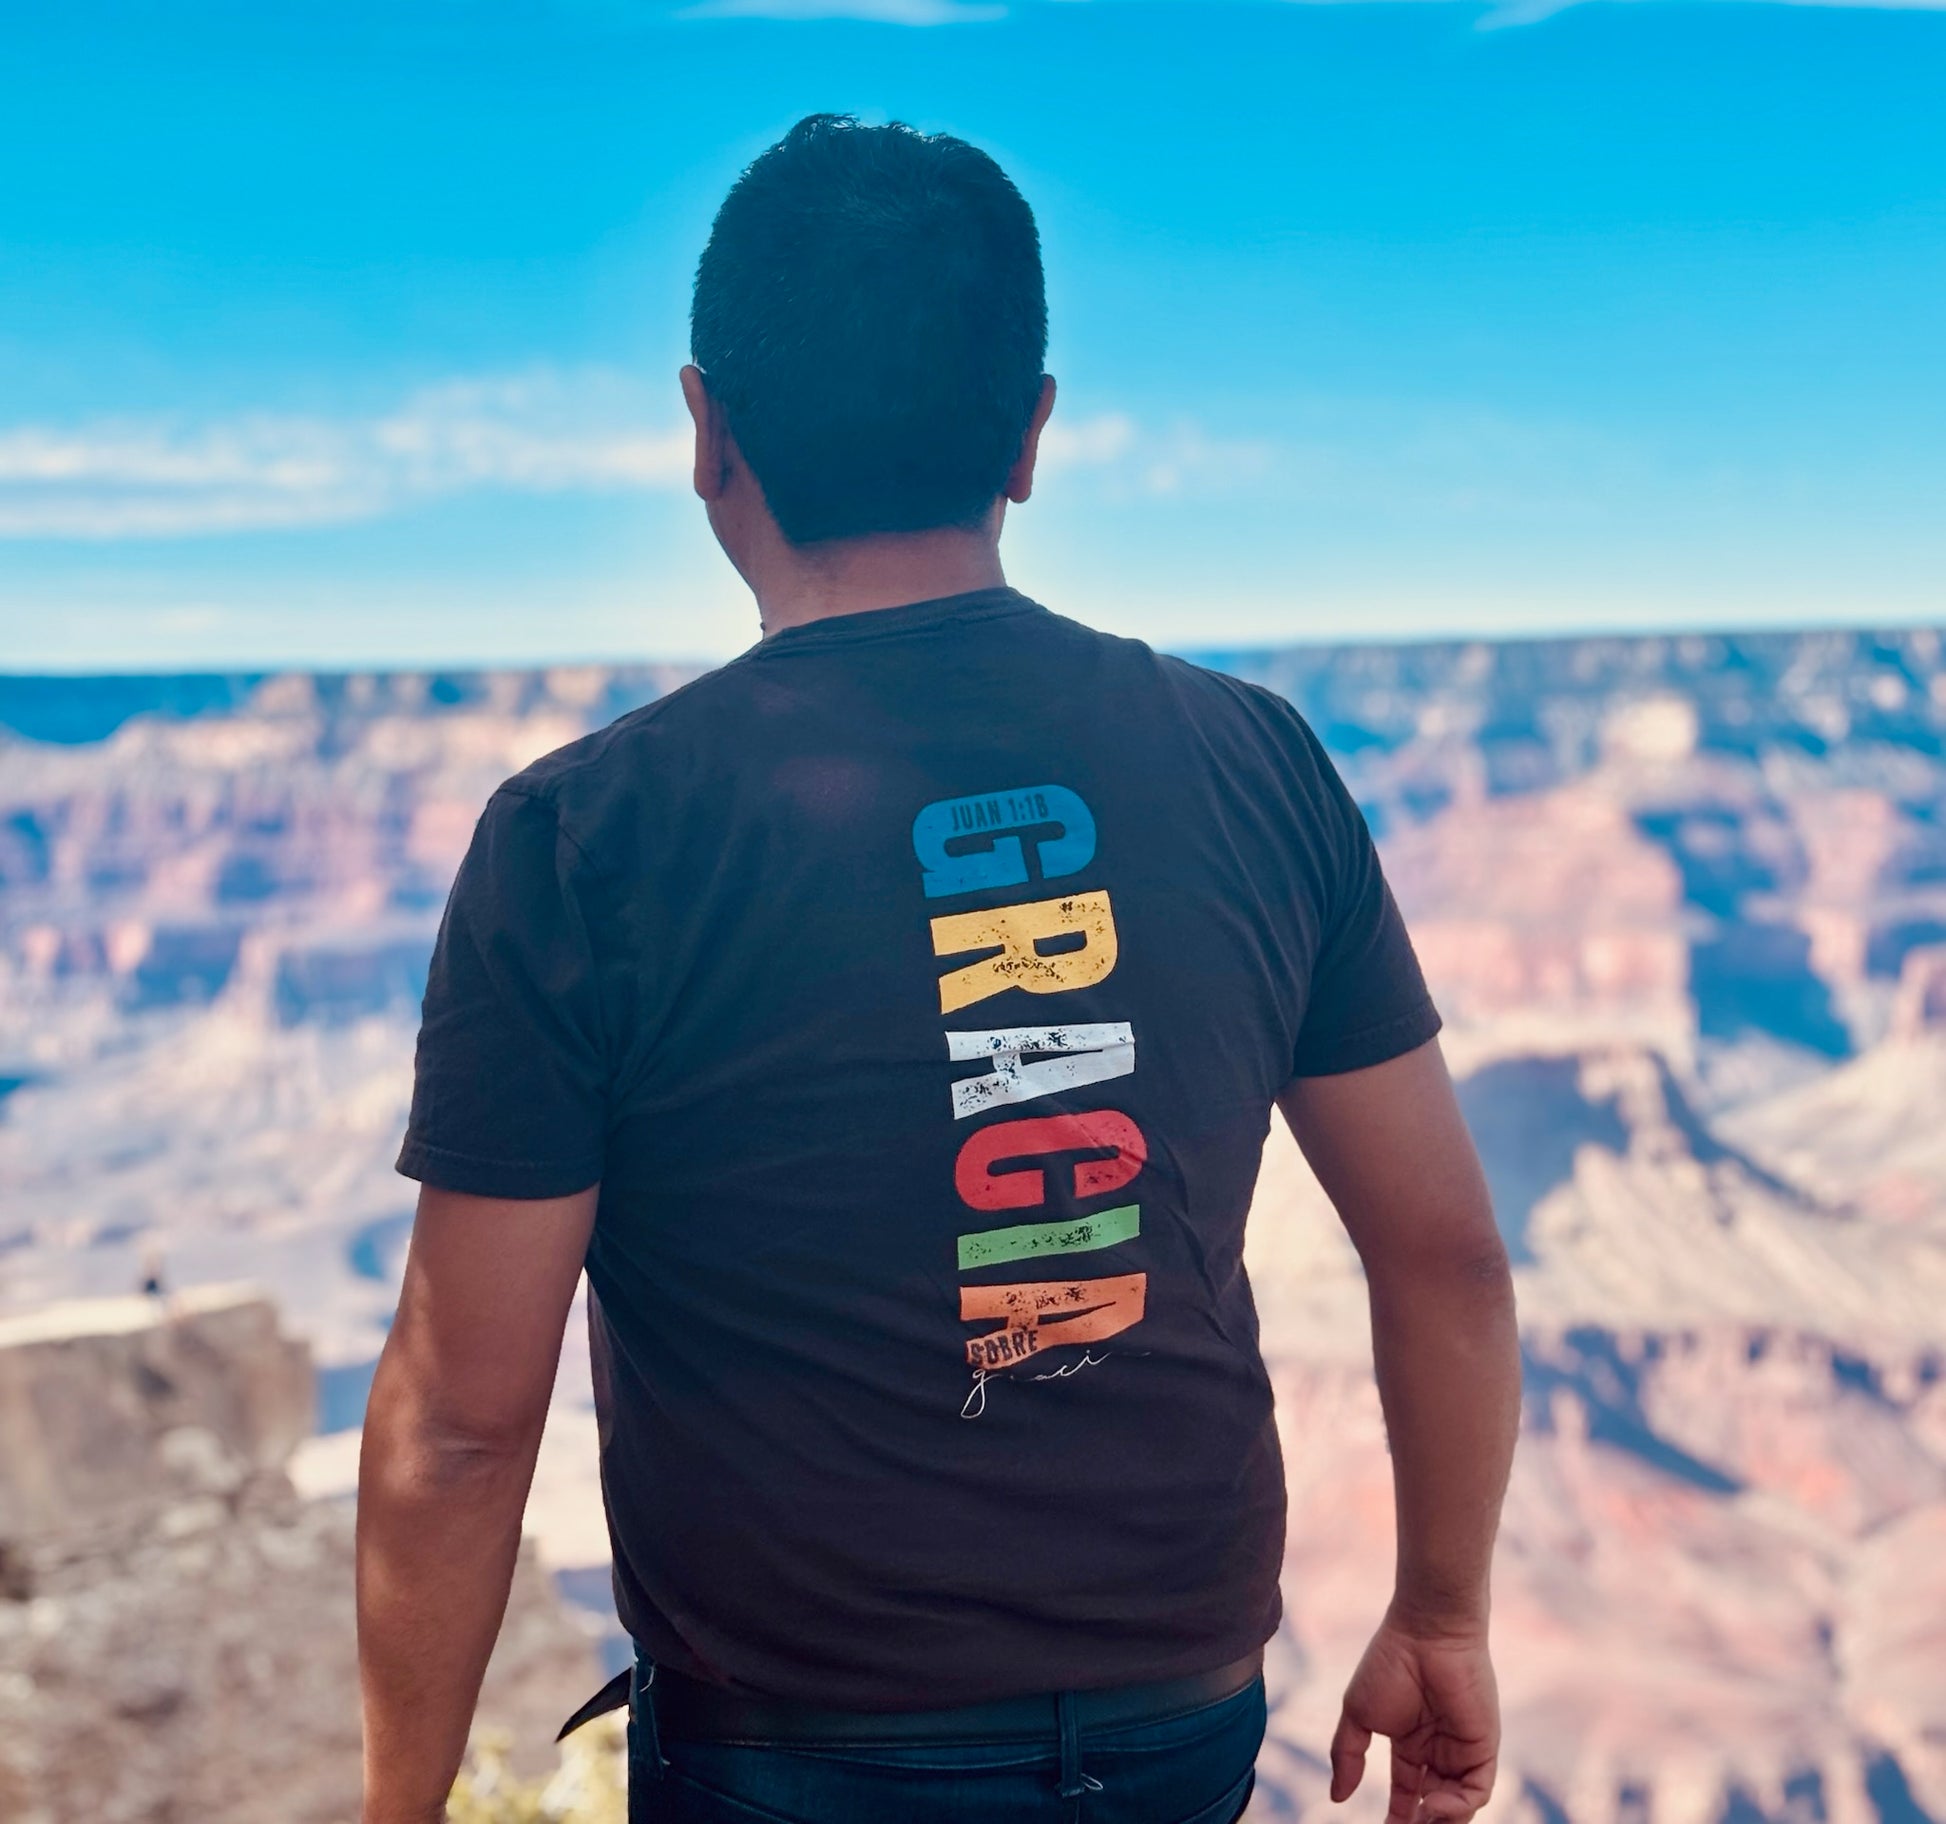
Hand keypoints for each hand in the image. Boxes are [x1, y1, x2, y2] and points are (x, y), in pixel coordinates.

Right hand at [1329, 1612, 1499, 1823]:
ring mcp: (1462, 1752)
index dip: (1397, 1818)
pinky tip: (1431, 1804)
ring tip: (1415, 1822)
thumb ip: (1346, 1755)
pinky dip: (1456, 1807)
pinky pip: (1475, 1792)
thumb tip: (1336, 1798)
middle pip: (1433, 1807)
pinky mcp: (1482, 1749)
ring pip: (1457, 1807)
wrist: (1424, 1634)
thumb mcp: (1357, 1714)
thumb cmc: (1388, 1664)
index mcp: (1410, 1745)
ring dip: (1436, 1822)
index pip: (1407, 1794)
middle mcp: (1439, 1753)